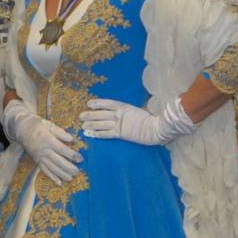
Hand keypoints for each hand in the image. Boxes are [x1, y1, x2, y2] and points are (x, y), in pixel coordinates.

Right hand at [3, 100, 81, 183]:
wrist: (22, 129)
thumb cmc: (37, 125)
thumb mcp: (49, 125)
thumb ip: (61, 133)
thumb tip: (73, 139)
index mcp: (48, 140)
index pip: (62, 149)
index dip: (72, 155)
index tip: (80, 159)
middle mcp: (44, 150)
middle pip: (58, 161)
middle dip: (68, 168)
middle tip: (78, 171)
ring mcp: (40, 157)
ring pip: (52, 168)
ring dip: (62, 174)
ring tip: (71, 178)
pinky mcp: (37, 161)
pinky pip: (45, 171)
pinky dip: (52, 177)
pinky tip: (59, 182)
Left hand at [80, 98, 196, 146]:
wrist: (156, 128)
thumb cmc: (152, 119)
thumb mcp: (140, 110)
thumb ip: (132, 111)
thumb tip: (129, 111)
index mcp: (124, 107)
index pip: (107, 103)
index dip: (97, 103)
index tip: (89, 103)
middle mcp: (119, 114)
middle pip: (101, 114)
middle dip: (90, 114)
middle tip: (81, 116)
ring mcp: (119, 124)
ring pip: (101, 124)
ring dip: (91, 124)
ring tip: (83, 125)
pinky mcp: (121, 134)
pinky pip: (106, 134)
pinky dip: (98, 134)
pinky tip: (91, 134)